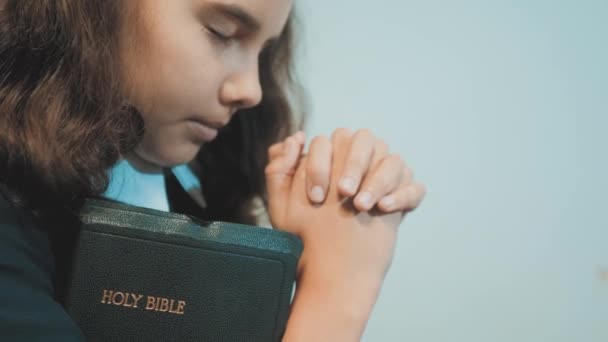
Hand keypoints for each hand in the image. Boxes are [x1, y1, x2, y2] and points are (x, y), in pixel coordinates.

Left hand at [265, 128, 424, 280]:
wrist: (331, 268)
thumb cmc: (305, 233)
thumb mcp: (284, 206)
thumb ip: (279, 171)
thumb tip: (293, 139)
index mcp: (332, 156)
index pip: (330, 141)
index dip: (321, 165)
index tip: (316, 197)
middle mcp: (361, 160)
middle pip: (364, 140)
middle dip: (353, 165)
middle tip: (344, 193)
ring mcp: (385, 178)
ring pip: (393, 160)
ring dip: (379, 180)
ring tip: (362, 205)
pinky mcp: (404, 198)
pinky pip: (414, 187)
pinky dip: (403, 194)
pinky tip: (385, 209)